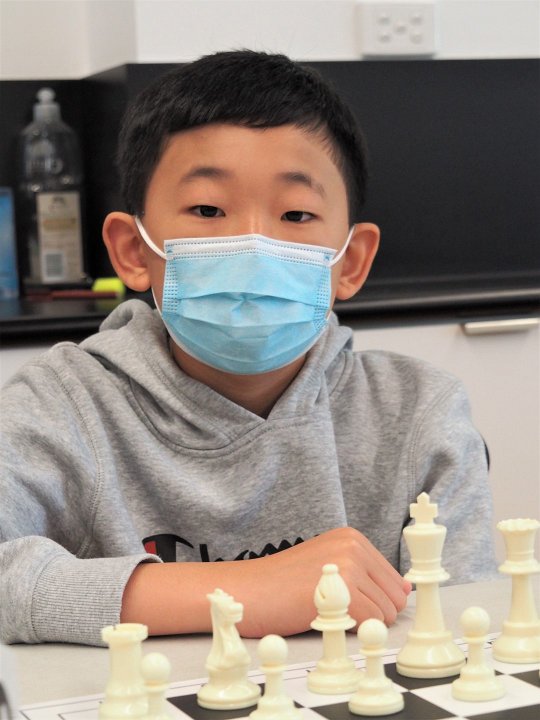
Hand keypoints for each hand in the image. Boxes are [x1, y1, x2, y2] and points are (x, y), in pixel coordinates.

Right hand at [121, 527, 410, 637]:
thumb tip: (405, 591)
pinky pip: (370, 622)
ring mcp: (350, 566)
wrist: (249, 591)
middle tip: (333, 609)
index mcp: (352, 538)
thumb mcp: (328, 567)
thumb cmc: (283, 584)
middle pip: (395, 597)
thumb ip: (365, 575)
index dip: (376, 601)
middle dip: (373, 613)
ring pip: (385, 612)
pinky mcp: (343, 590)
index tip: (346, 603)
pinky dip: (352, 630)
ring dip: (361, 623)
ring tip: (326, 611)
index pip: (395, 581)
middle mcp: (354, 546)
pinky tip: (324, 618)